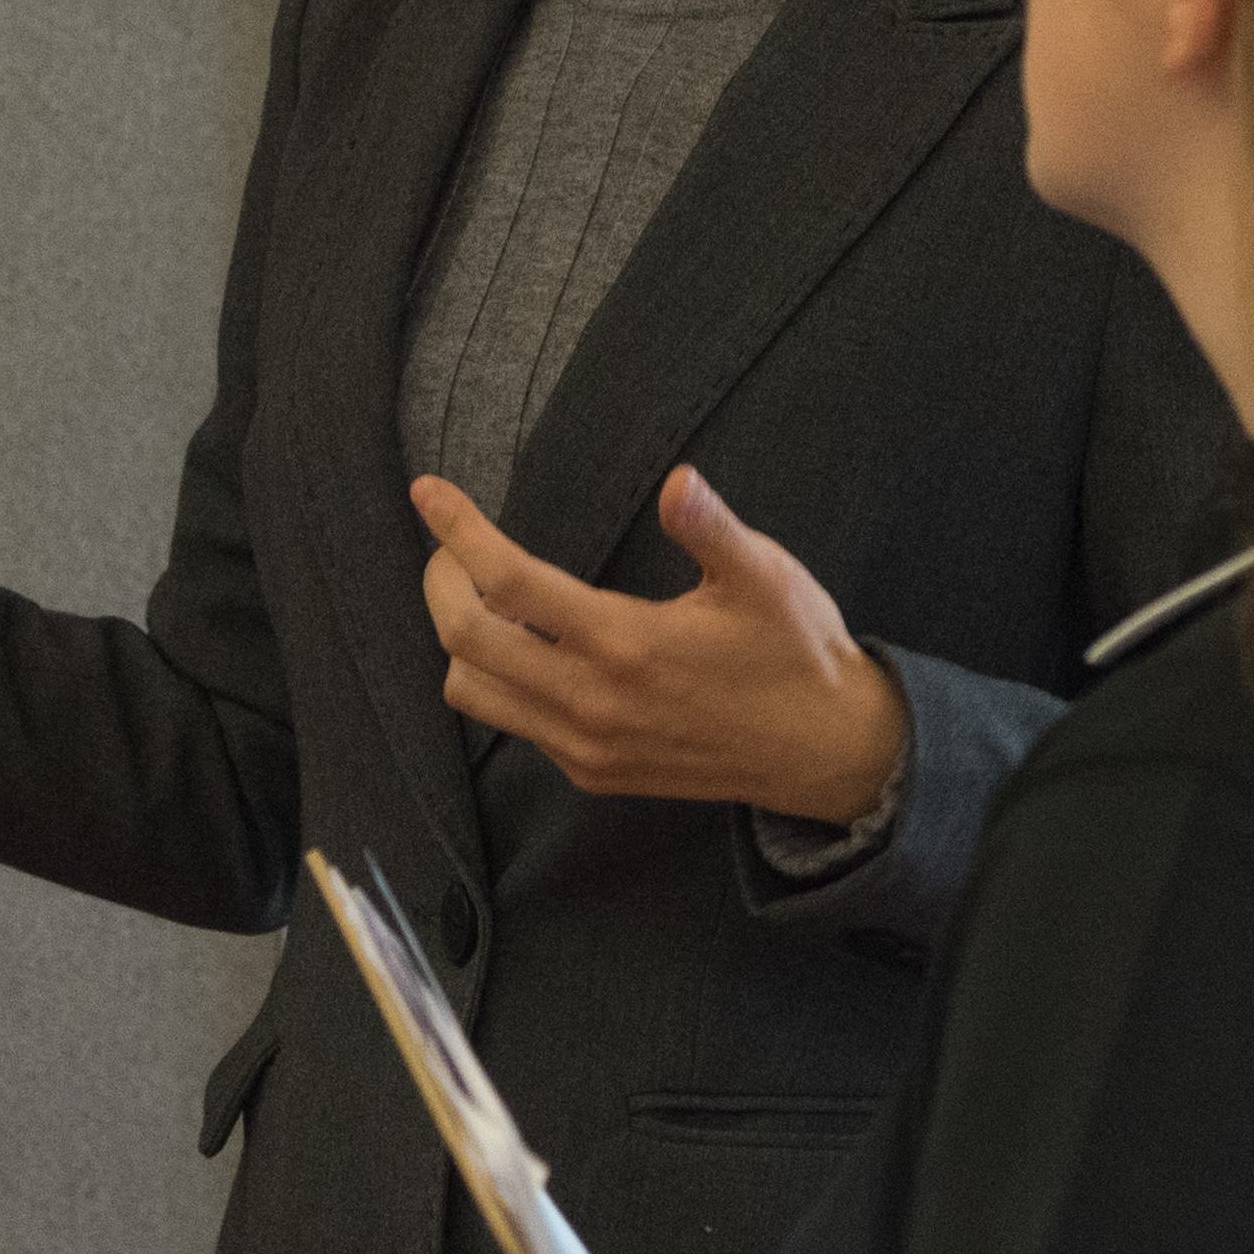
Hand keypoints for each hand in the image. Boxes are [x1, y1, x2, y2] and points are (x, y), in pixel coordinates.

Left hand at [413, 470, 908, 825]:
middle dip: (441, 581)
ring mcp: (587, 745)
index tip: (429, 494)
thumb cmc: (796, 654)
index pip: (508, 584)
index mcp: (628, 644)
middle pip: (464, 640)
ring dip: (460, 637)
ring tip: (483, 595)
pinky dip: (496, 678)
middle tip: (451, 547)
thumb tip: (679, 481)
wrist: (824, 753)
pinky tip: (526, 645)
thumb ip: (713, 529)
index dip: (458, 532)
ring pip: (473, 692)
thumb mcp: (766, 579)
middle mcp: (593, 702)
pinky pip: (513, 724)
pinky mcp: (593, 771)